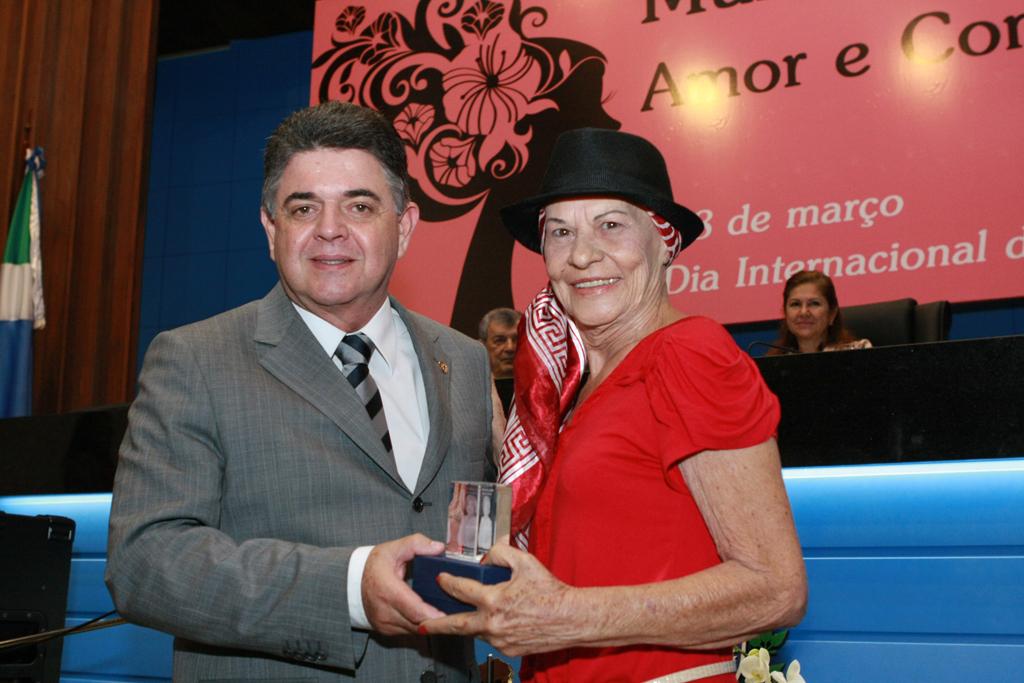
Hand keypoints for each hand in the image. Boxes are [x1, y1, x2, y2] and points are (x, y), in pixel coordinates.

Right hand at [362, 533, 445, 634]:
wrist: (351, 582)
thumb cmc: (374, 565)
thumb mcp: (394, 548)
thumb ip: (417, 544)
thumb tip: (438, 548)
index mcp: (386, 589)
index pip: (414, 609)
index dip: (433, 614)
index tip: (449, 614)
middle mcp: (383, 611)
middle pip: (417, 623)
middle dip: (437, 619)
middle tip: (455, 612)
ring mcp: (383, 623)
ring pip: (414, 630)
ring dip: (429, 624)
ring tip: (444, 612)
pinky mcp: (385, 630)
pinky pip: (408, 632)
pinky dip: (420, 625)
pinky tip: (429, 615)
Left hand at [418, 541, 576, 656]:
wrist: (571, 618)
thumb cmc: (551, 591)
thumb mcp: (526, 562)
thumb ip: (501, 553)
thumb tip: (486, 558)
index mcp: (494, 599)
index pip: (460, 590)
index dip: (447, 582)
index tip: (440, 578)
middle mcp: (492, 623)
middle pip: (456, 624)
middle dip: (435, 624)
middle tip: (420, 624)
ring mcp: (500, 640)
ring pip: (475, 631)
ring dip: (465, 625)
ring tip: (456, 619)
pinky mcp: (509, 650)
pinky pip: (492, 638)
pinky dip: (489, 629)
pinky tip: (495, 621)